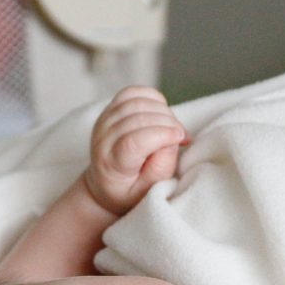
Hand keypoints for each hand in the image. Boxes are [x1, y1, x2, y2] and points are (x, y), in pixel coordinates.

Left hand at [84, 86, 187, 215]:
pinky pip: (133, 92)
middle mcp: (103, 139)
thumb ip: (161, 167)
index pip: (133, 141)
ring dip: (163, 111)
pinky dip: (152, 97)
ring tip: (172, 127)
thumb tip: (172, 137)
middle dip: (168, 123)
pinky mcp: (110, 109)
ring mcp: (104, 121)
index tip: (180, 138)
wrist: (105, 185)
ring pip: (137, 101)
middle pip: (137, 118)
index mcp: (111, 164)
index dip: (161, 135)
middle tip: (181, 136)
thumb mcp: (148, 191)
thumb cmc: (130, 191)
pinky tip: (161, 112)